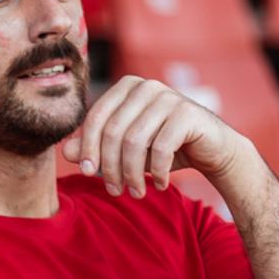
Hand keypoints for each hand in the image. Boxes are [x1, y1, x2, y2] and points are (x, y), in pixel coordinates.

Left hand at [61, 76, 253, 197]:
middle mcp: (146, 86)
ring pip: (134, 141)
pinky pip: (161, 147)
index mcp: (126, 87)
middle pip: (113, 131)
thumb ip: (94, 147)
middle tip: (115, 190)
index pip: (95, 117)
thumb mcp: (125, 150)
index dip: (87, 148)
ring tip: (136, 192)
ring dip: (132, 174)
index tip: (87, 174)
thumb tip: (67, 152)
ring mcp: (168, 96)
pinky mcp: (188, 113)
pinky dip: (157, 171)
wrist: (212, 149)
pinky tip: (159, 184)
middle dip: (110, 166)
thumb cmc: (163, 147)